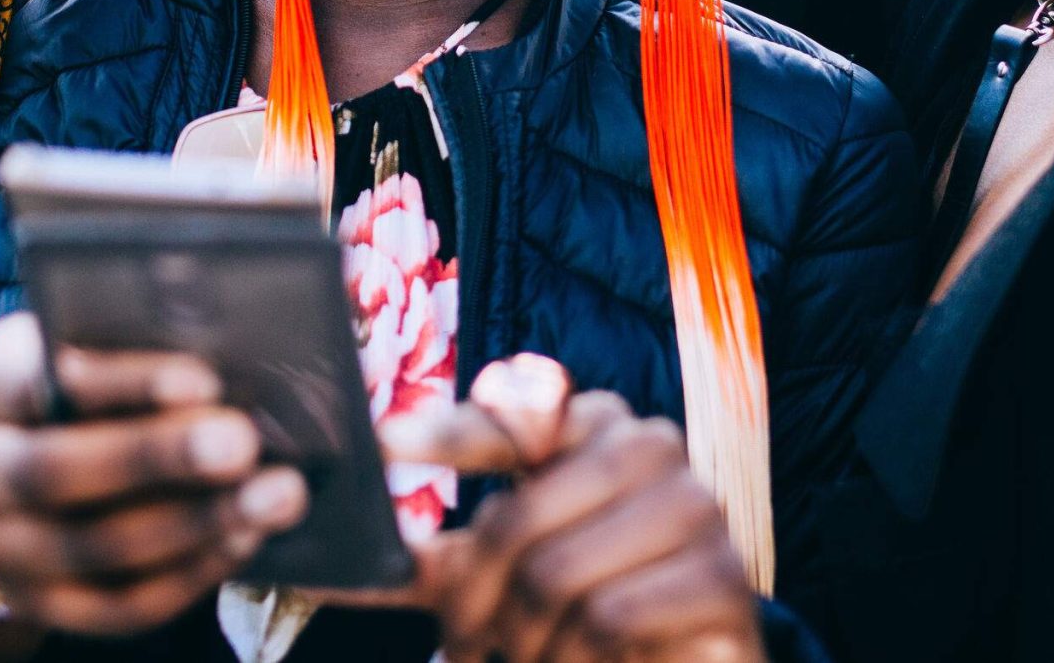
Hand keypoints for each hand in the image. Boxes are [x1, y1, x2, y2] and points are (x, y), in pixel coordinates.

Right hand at [0, 313, 307, 641]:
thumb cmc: (75, 380)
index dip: (119, 383)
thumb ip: (129, 341)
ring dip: (194, 523)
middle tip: (244, 442)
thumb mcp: (81, 340)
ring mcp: (1, 548)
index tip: (203, 378)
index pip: (36, 379)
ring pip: (91, 549)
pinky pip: (116, 605)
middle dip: (157, 458)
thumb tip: (231, 346)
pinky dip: (187, 574)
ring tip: (274, 494)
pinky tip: (244, 538)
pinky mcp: (40, 602)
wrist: (14, 461)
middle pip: (54, 472)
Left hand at [383, 365, 766, 662]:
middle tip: (465, 647)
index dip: (449, 431)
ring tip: (528, 660)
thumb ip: (425, 560)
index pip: (513, 414)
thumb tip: (330, 562)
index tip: (383, 445)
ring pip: (559, 575)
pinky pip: (611, 618)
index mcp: (592, 423)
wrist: (690, 658)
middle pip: (518, 520)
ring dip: (526, 642)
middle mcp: (648, 443)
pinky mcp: (723, 577)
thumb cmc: (581, 600)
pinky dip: (577, 660)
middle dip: (475, 602)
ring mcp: (694, 506)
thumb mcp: (497, 575)